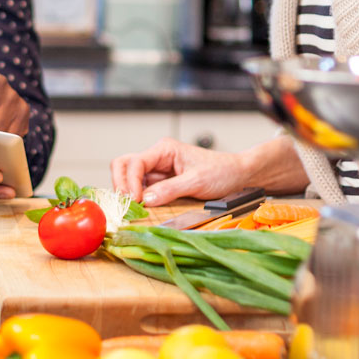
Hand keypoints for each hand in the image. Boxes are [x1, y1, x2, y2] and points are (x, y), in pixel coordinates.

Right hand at [110, 137, 249, 205]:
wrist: (238, 175)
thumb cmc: (222, 172)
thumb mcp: (197, 181)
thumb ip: (170, 189)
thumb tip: (145, 200)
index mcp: (164, 150)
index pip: (134, 163)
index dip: (130, 182)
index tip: (136, 201)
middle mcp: (157, 157)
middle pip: (123, 165)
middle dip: (120, 183)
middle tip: (126, 203)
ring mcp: (158, 170)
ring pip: (129, 177)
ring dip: (127, 191)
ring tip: (133, 208)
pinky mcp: (162, 183)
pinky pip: (142, 188)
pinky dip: (137, 198)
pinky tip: (142, 208)